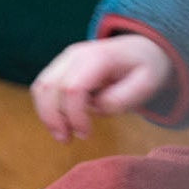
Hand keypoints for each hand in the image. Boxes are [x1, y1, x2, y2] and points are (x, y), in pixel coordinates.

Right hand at [30, 35, 174, 141]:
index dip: (74, 116)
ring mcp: (66, 58)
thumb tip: (97, 108)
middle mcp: (76, 54)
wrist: (144, 49)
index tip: (86, 134)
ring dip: (46, 114)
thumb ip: (122, 98)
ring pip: (41, 86)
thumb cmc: (147, 68)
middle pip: (49, 87)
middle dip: (53, 118)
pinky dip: (48, 107)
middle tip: (67, 140)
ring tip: (63, 135)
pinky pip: (44, 87)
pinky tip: (63, 122)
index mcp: (99, 57)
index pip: (73, 89)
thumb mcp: (147, 85)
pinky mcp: (61, 65)